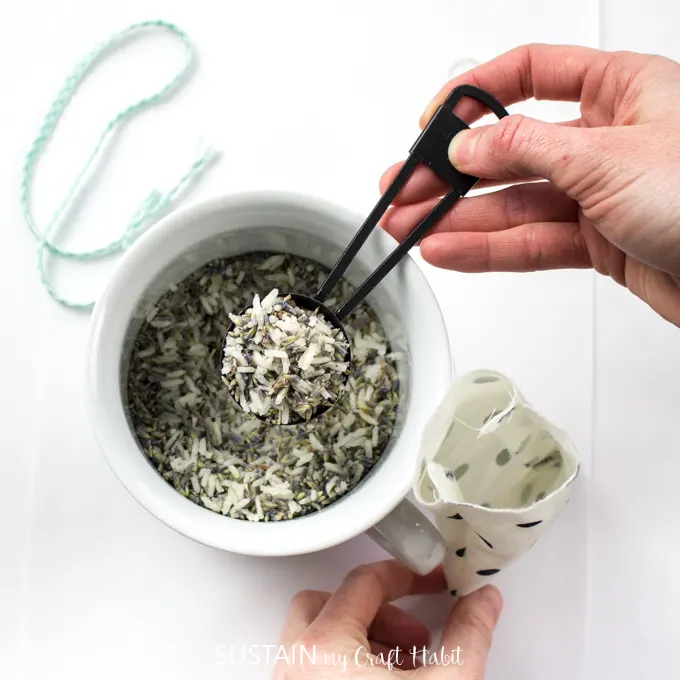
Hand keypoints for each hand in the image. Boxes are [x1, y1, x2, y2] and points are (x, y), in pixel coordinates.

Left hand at [273, 560, 501, 678]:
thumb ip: (469, 636)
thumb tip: (484, 601)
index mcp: (324, 650)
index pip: (364, 583)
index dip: (406, 576)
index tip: (431, 580)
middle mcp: (295, 666)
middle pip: (327, 602)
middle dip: (376, 609)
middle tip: (413, 631)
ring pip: (315, 634)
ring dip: (361, 637)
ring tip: (403, 663)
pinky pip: (310, 665)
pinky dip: (343, 662)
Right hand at [380, 44, 679, 325]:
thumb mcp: (608, 157)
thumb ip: (527, 148)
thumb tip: (470, 145)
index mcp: (622, 91)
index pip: (531, 73)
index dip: (475, 96)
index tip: (432, 124)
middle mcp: (607, 140)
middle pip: (510, 150)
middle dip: (452, 174)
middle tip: (404, 191)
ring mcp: (600, 194)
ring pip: (514, 204)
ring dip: (459, 219)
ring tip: (411, 229)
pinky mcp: (599, 243)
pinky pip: (532, 242)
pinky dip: (489, 249)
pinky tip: (451, 251)